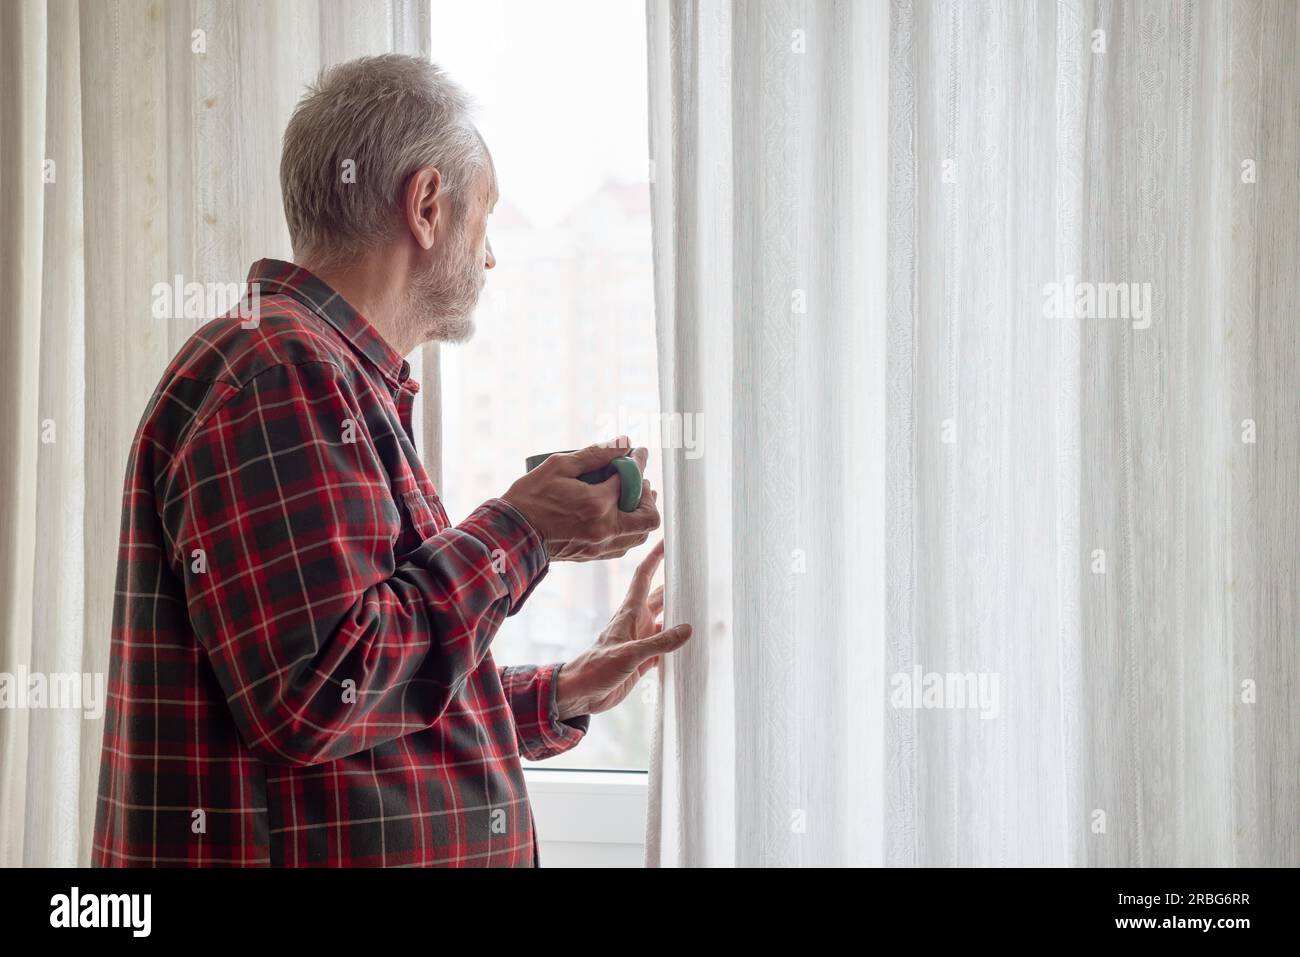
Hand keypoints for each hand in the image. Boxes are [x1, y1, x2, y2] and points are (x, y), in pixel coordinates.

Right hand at [501, 436, 660, 562]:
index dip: (639, 462)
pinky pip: (624, 545)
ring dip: (640, 514)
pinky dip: (628, 529)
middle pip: (649, 517)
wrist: (512, 534)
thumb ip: (596, 454)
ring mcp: (600, 546)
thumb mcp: (559, 466)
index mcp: (597, 503)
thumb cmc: (530, 497)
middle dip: (648, 496)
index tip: (638, 453)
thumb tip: (624, 443)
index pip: (632, 480)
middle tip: (637, 481)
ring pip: (640, 535)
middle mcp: (605, 528)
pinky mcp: (593, 555)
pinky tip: (617, 515)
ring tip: (629, 498)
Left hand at [554, 540, 692, 718]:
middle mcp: (637, 623)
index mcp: (629, 613)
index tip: (667, 542)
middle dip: (676, 584)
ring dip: (681, 615)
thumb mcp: (628, 655)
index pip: (644, 577)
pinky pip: (666, 647)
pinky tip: (692, 644)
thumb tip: (687, 629)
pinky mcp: (644, 659)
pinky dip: (678, 644)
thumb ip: (658, 643)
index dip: (655, 558)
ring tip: (703, 607)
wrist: (582, 694)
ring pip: (666, 621)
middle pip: (660, 596)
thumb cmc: (596, 668)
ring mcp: (641, 640)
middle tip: (697, 572)